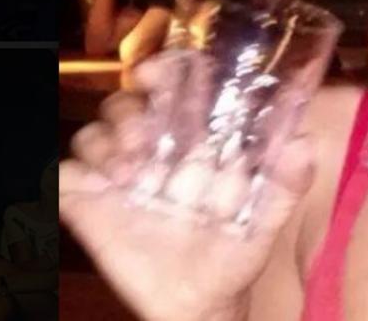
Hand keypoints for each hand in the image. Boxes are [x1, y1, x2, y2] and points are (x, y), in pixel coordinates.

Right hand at [60, 54, 316, 320]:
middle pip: (126, 103)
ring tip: (131, 175)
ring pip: (93, 132)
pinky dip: (74, 177)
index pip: (174, 84)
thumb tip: (304, 142)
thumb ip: (287, 181)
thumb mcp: (267, 217)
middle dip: (130, 112)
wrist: (200, 303)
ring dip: (106, 144)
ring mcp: (119, 175)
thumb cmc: (234, 252)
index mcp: (195, 139)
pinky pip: (64, 176)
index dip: (164, 70)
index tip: (157, 74)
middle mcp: (155, 148)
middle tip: (144, 141)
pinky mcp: (90, 206)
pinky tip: (99, 192)